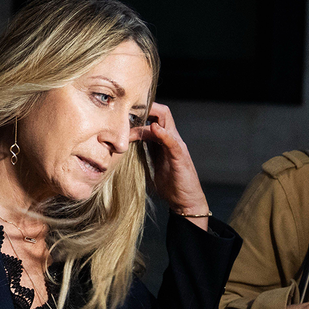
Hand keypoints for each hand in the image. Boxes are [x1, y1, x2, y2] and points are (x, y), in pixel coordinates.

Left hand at [131, 103, 208, 227]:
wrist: (185, 201)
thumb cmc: (170, 186)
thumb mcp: (151, 166)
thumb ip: (142, 156)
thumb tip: (122, 153)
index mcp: (164, 141)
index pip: (154, 117)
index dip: (140, 112)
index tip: (122, 113)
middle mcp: (171, 139)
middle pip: (161, 113)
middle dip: (144, 107)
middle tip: (126, 109)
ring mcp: (177, 146)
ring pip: (166, 121)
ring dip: (149, 116)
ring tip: (133, 116)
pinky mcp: (180, 157)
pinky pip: (172, 141)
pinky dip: (163, 133)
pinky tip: (154, 128)